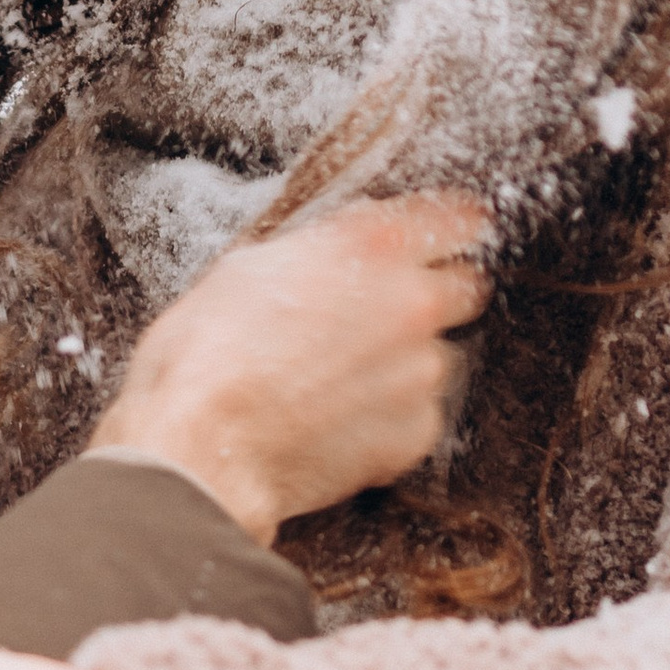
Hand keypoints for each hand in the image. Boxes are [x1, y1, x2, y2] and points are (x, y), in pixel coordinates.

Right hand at [87, 193, 489, 541]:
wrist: (203, 450)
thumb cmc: (206, 358)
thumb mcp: (246, 269)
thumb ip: (314, 256)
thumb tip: (332, 261)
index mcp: (370, 245)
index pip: (457, 219)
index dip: (456, 228)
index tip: (456, 235)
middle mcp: (411, 300)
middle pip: (467, 288)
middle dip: (436, 298)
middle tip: (383, 317)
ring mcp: (420, 370)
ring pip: (437, 358)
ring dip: (403, 366)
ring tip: (336, 385)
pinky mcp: (416, 432)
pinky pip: (419, 417)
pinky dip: (389, 420)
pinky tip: (335, 424)